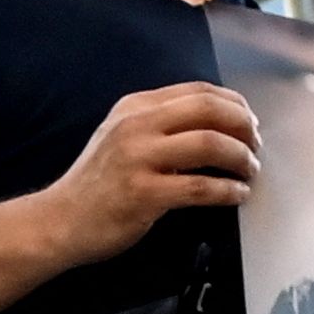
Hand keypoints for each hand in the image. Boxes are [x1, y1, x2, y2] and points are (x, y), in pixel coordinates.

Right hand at [42, 84, 261, 266]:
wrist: (58, 221)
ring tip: (249, 172)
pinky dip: (227, 191)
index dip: (235, 104)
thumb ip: (158, 123)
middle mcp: (136, 126)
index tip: (248, 123)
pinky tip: (236, 195)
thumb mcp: (120, 137)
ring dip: (241, 158)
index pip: (199, 92)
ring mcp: (138, 159)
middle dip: (244, 127)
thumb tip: (216, 123)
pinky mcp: (143, 194)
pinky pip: (201, 186)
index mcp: (134, 107)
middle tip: (255, 146)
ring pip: (210, 144)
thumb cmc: (95, 184)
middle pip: (210, 111)